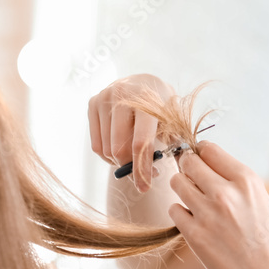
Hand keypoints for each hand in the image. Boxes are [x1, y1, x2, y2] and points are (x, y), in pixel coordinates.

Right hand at [88, 73, 176, 192]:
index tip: (145, 187)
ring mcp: (104, 98)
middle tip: (144, 175)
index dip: (141, 168)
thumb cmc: (163, 105)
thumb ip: (174, 140)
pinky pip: (96, 144)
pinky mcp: (93, 103)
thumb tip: (176, 163)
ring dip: (120, 163)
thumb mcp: (174, 118)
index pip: (140, 142)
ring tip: (135, 159)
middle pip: (119, 149)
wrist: (145, 82)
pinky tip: (122, 152)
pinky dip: (108, 156)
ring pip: (106, 149)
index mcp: (146, 101)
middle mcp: (122, 96)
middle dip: (131, 168)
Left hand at [167, 141, 268, 268]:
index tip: (201, 161)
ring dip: (183, 190)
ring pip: (177, 183)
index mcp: (247, 180)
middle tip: (194, 180)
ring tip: (196, 203)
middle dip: (188, 168)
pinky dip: (181, 214)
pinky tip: (196, 223)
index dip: (201, 153)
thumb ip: (237, 184)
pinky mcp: (194, 234)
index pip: (209, 149)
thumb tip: (209, 168)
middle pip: (189, 162)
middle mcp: (226, 192)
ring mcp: (207, 213)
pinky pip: (174, 210)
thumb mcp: (262, 201)